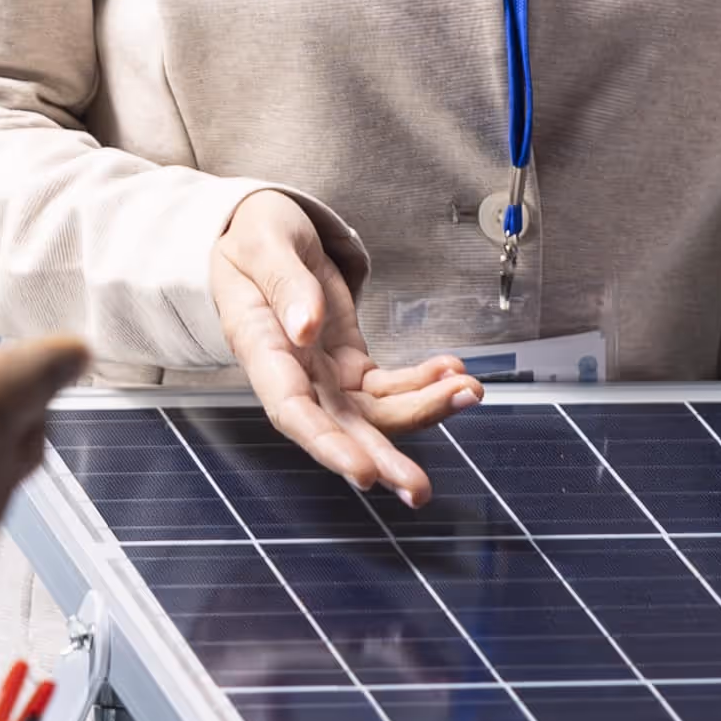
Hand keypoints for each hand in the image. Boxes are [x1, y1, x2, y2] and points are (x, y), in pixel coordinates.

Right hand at [212, 193, 475, 506]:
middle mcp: (292, 374)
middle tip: (418, 488)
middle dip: (382, 459)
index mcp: (259, 346)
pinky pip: (388, 387)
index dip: (326, 444)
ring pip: (373, 414)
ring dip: (422, 411)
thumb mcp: (262, 243)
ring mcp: (322, 374)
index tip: (363, 470)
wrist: (264, 233)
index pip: (291, 409)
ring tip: (467, 391)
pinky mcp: (348, 365)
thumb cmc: (253, 235)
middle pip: (338, 428)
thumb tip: (305, 328)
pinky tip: (452, 371)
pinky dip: (424, 383)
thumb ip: (285, 284)